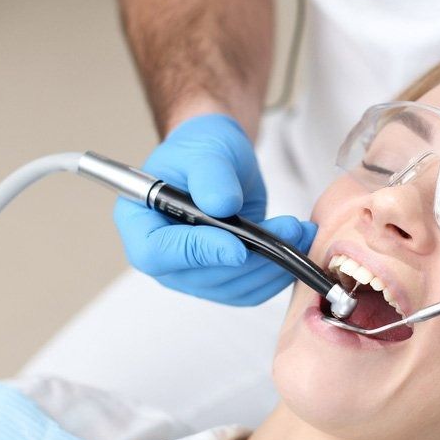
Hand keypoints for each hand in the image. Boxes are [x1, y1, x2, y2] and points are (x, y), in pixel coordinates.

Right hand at [113, 114, 315, 304]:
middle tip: (289, 229)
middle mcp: (163, 256)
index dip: (196, 253)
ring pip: (233, 288)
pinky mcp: (221, 279)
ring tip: (300, 231)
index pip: (157, 253)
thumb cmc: (201, 149)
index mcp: (139, 223)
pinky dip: (277, 273)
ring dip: (272, 266)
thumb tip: (221, 206)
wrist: (220, 160)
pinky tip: (295, 245)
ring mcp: (192, 272)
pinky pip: (250, 290)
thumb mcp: (206, 150)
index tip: (238, 245)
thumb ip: (210, 175)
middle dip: (252, 258)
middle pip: (201, 278)